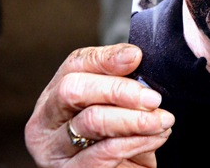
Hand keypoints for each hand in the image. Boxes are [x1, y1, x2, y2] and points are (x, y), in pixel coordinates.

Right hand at [25, 44, 174, 167]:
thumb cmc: (122, 136)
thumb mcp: (122, 105)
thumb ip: (123, 81)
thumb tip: (133, 55)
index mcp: (57, 94)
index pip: (75, 64)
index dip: (105, 58)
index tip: (136, 57)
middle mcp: (46, 120)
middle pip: (73, 89)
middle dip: (119, 89)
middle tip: (153, 98)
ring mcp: (53, 149)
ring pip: (91, 121)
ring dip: (135, 119)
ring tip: (162, 121)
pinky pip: (103, 153)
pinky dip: (136, 142)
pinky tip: (155, 138)